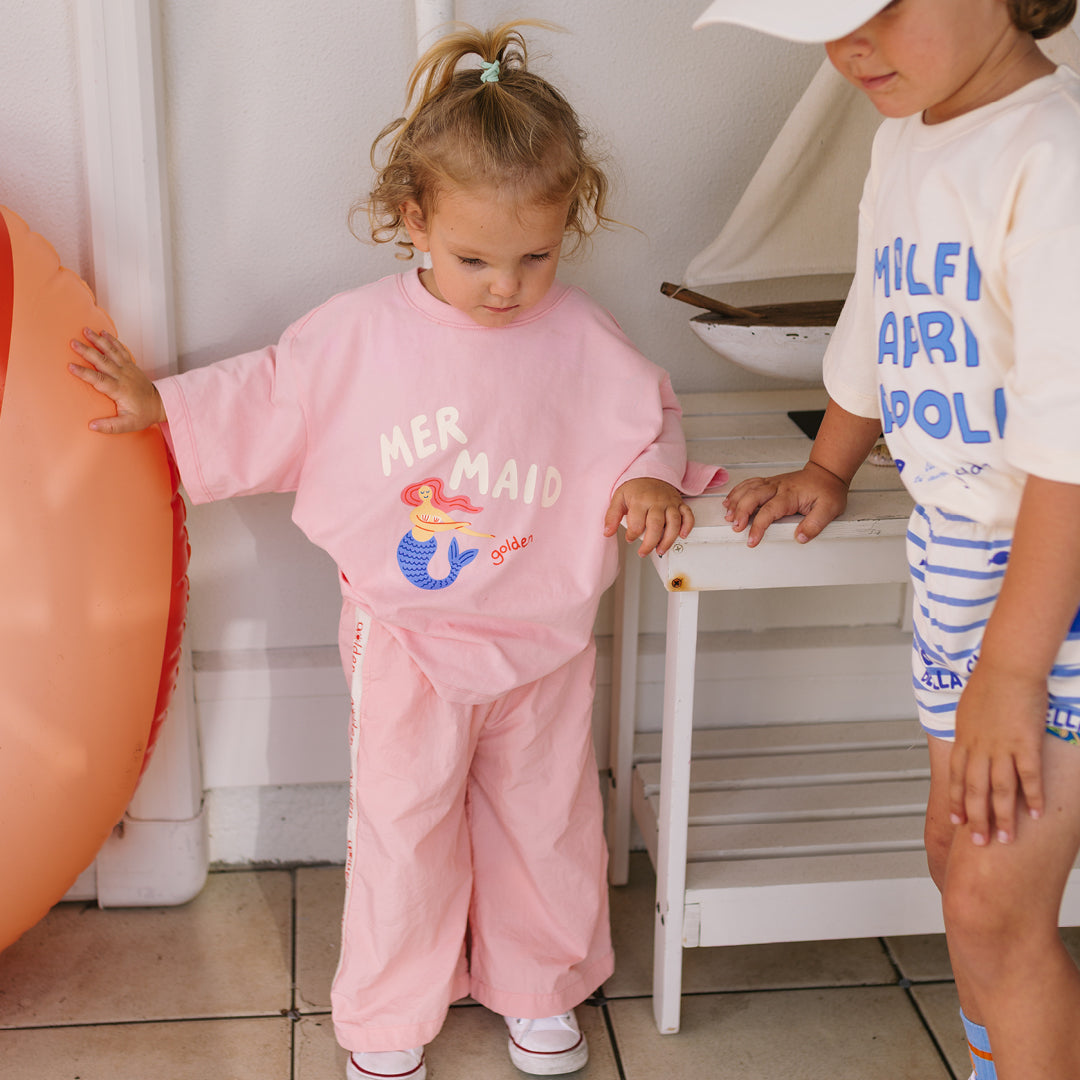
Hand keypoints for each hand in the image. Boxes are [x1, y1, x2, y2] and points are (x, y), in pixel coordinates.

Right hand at [69, 328, 164, 432]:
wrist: (159, 404)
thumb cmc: (143, 414)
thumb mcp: (128, 425)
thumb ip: (111, 426)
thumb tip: (91, 426)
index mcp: (119, 390)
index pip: (99, 379)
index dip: (85, 373)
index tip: (70, 366)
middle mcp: (123, 376)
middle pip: (102, 361)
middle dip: (87, 351)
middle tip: (73, 342)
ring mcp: (127, 368)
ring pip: (111, 351)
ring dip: (98, 340)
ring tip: (85, 330)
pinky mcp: (130, 364)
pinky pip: (121, 349)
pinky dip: (112, 340)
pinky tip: (103, 332)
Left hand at [604, 478, 693, 556]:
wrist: (650, 473)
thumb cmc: (635, 489)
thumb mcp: (618, 498)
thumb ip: (612, 516)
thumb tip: (607, 532)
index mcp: (640, 500)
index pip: (637, 522)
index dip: (632, 534)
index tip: (630, 538)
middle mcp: (657, 501)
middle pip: (656, 525)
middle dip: (650, 543)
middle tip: (643, 552)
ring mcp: (670, 502)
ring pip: (674, 522)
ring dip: (668, 539)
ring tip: (660, 550)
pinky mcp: (680, 503)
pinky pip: (688, 514)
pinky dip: (688, 525)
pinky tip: (682, 535)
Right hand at [722, 461, 849, 546]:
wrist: (826, 472)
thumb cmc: (827, 490)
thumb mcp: (829, 509)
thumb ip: (814, 524)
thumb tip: (800, 538)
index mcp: (790, 495)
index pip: (769, 511)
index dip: (758, 526)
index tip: (752, 540)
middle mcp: (778, 487)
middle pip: (752, 496)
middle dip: (741, 512)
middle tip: (736, 527)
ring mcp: (772, 483)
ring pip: (747, 489)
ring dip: (736, 502)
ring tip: (728, 517)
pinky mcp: (769, 482)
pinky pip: (748, 484)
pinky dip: (737, 492)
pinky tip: (729, 501)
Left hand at [948, 662, 1046, 845]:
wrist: (1007, 667)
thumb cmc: (989, 682)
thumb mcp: (968, 710)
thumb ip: (969, 732)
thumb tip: (969, 743)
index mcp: (964, 740)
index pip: (955, 778)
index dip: (956, 802)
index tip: (957, 822)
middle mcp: (979, 748)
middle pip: (974, 791)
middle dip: (976, 819)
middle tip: (979, 843)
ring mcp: (1001, 748)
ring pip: (1000, 790)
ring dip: (1002, 816)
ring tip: (1004, 839)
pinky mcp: (1026, 744)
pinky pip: (1029, 777)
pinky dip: (1032, 797)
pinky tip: (1035, 814)